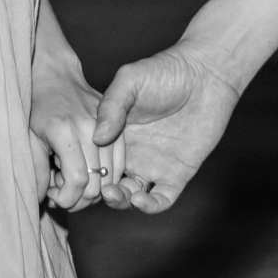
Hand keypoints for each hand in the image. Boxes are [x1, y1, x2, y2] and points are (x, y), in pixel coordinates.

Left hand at [29, 40, 118, 212]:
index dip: (67, 198)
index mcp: (65, 131)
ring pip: (111, 176)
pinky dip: (106, 175)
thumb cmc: (37, 108)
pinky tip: (87, 169)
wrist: (55, 76)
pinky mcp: (118, 126)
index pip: (78, 180)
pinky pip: (120, 163)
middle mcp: (90, 128)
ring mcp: (107, 125)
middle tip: (60, 188)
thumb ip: (36, 171)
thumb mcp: (29, 140)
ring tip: (71, 178)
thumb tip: (41, 201)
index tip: (54, 196)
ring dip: (93, 188)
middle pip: (97, 183)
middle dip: (78, 198)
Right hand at [92, 44, 241, 212]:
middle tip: (93, 189)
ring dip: (119, 202)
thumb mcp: (130, 80)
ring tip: (113, 192)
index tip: (71, 174)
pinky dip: (149, 206)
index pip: (93, 160)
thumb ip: (110, 105)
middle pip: (108, 183)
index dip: (82, 170)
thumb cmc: (166, 71)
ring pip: (130, 196)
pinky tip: (139, 199)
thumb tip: (96, 138)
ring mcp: (154, 165)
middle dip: (98, 192)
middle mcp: (132, 153)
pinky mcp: (177, 173)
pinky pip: (161, 199)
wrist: (206, 73)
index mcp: (116, 133)